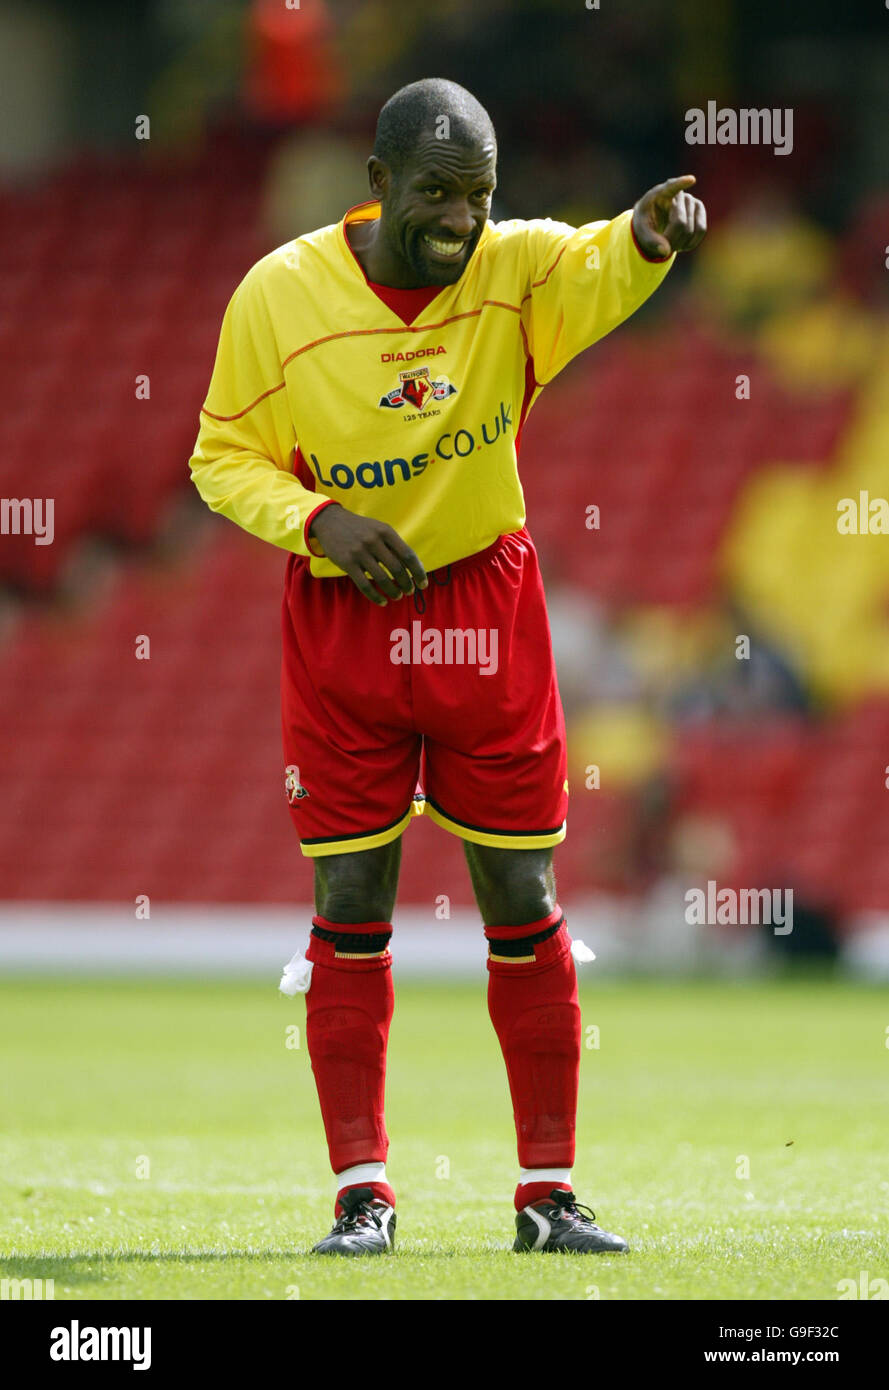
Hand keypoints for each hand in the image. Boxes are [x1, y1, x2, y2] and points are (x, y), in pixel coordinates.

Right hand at [308, 505, 426, 604]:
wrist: (330, 521)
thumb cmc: (360, 528)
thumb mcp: (379, 529)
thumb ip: (394, 545)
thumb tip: (412, 568)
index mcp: (386, 532)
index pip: (408, 555)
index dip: (418, 572)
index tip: (423, 584)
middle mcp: (373, 541)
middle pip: (397, 569)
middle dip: (407, 584)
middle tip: (410, 591)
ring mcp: (359, 552)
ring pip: (382, 579)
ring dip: (393, 591)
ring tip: (398, 596)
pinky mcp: (347, 563)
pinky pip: (365, 585)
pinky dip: (376, 596)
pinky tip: (382, 602)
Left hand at [632, 175, 706, 259]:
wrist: (654, 222)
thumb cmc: (645, 224)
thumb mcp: (641, 232)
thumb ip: (650, 241)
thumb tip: (666, 252)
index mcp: (658, 194)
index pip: (670, 187)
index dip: (680, 184)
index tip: (691, 180)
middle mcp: (678, 194)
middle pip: (680, 223)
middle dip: (671, 240)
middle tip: (662, 245)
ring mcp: (691, 201)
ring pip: (692, 229)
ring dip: (680, 244)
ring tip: (670, 244)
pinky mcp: (699, 210)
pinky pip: (701, 230)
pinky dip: (691, 243)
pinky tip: (681, 245)